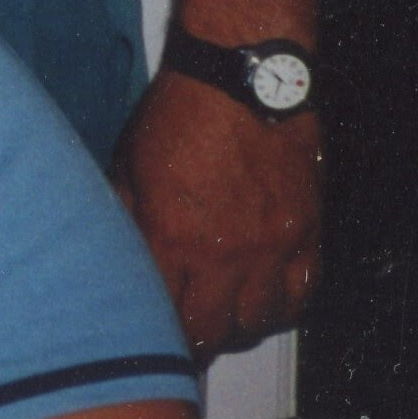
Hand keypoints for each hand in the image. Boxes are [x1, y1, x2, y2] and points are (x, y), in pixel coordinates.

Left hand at [110, 70, 320, 355]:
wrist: (244, 75)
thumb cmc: (182, 111)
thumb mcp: (129, 164)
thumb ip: (124, 217)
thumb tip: (110, 254)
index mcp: (172, 237)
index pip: (162, 315)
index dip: (153, 335)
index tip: (146, 344)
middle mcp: (225, 253)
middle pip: (214, 331)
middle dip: (196, 343)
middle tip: (185, 343)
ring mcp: (272, 247)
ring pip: (260, 322)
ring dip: (238, 328)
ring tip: (222, 321)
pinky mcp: (307, 233)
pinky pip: (302, 295)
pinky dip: (283, 306)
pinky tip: (265, 300)